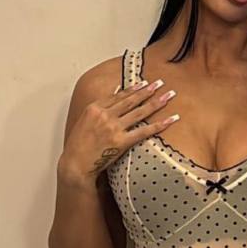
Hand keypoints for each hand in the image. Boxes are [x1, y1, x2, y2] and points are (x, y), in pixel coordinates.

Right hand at [59, 77, 178, 186]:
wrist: (75, 164)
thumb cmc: (78, 145)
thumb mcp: (84, 121)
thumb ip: (99, 108)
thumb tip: (115, 92)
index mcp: (94, 108)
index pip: (118, 95)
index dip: (134, 89)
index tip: (145, 83)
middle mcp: (105, 115)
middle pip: (131, 100)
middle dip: (148, 90)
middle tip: (161, 83)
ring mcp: (114, 128)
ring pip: (140, 112)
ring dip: (157, 102)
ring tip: (169, 95)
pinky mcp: (121, 142)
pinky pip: (144, 131)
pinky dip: (159, 125)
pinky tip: (171, 119)